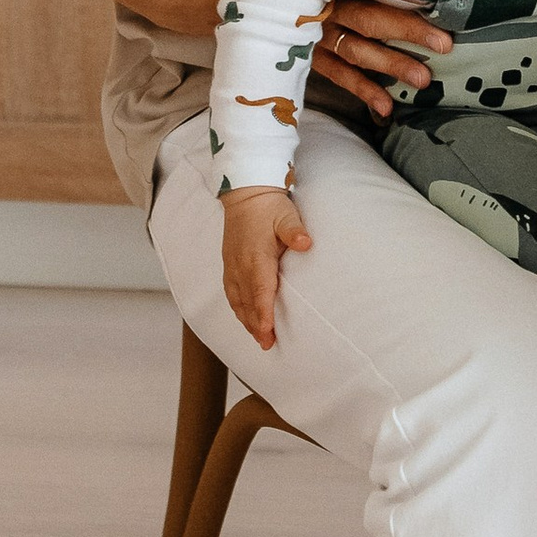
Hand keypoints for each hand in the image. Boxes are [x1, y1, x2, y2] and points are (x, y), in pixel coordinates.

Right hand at [222, 185, 311, 348]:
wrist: (245, 192)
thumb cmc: (268, 205)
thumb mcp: (286, 214)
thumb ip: (295, 231)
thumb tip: (306, 243)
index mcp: (256, 255)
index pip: (260, 290)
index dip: (262, 313)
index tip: (266, 332)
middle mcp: (240, 264)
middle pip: (247, 300)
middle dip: (255, 325)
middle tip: (266, 345)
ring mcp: (232, 264)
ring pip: (237, 299)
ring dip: (245, 319)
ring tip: (257, 338)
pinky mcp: (229, 263)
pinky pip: (230, 291)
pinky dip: (237, 307)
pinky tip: (244, 316)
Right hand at [306, 0, 450, 123]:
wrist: (280, 6)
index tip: (437, 0)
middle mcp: (327, 8)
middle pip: (370, 20)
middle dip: (408, 31)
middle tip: (443, 44)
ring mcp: (317, 35)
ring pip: (357, 51)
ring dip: (391, 64)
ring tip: (422, 79)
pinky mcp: (312, 58)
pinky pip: (340, 76)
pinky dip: (364, 91)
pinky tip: (387, 106)